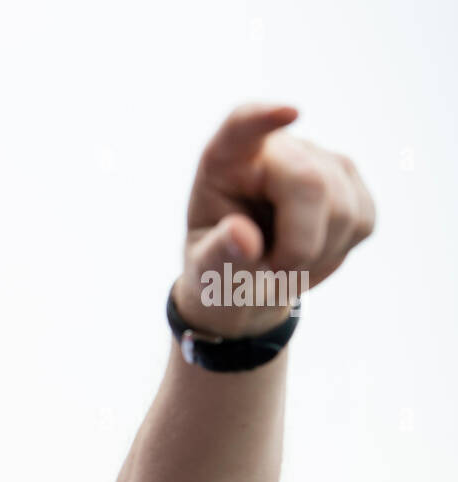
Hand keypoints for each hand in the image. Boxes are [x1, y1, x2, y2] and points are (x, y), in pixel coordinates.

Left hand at [171, 103, 375, 338]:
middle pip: (310, 183)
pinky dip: (338, 251)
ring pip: (343, 208)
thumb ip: (218, 255)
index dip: (262, 119)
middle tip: (275, 271)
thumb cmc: (219, 270)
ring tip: (285, 261)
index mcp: (224, 162)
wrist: (249, 279)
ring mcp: (318, 159)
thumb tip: (242, 236)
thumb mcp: (206, 272)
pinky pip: (362, 222)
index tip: (289, 113)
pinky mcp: (350, 180)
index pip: (241, 126)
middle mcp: (273, 150)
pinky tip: (310, 251)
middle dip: (300, 244)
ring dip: (317, 254)